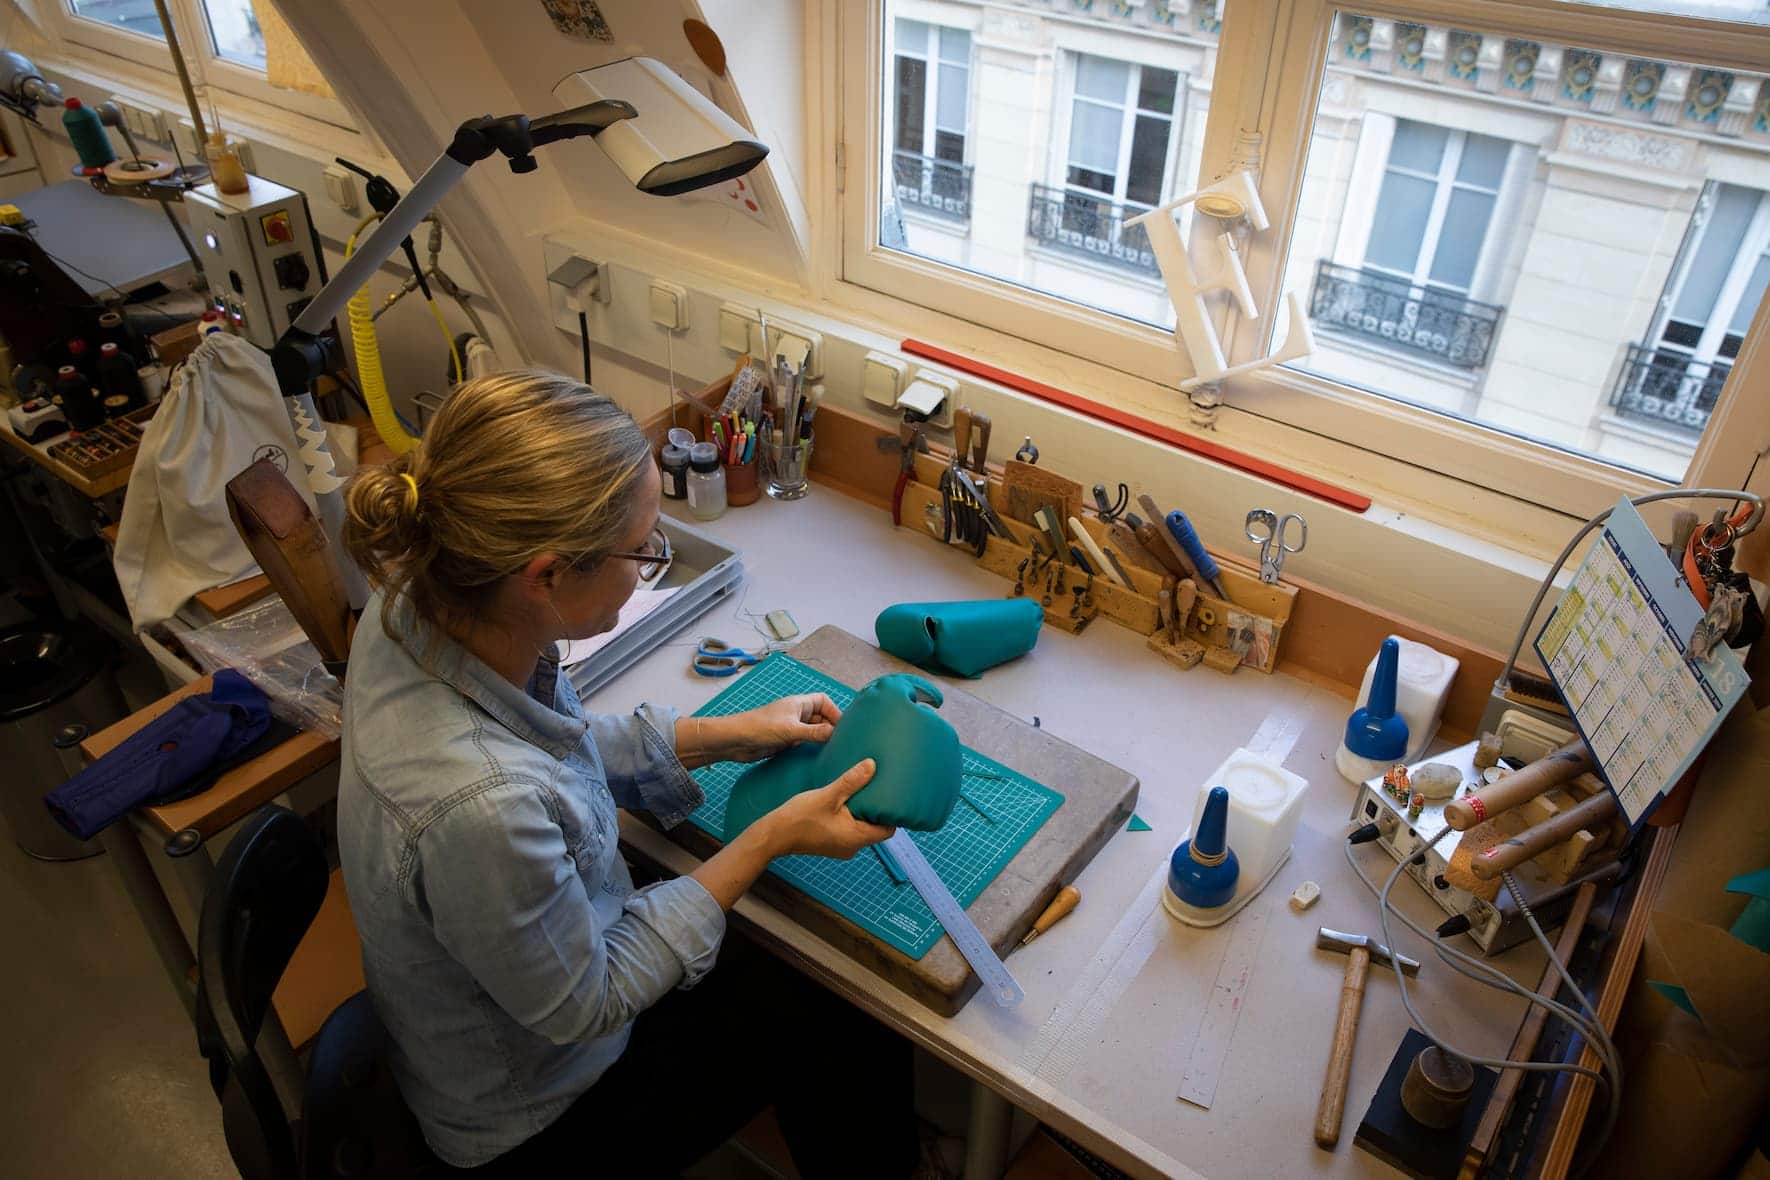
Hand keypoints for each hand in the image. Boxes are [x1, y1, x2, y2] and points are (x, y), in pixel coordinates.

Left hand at [711, 693, 842, 763]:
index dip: (834, 711)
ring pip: (813, 731)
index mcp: (799, 704)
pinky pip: (804, 743)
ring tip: (834, 751)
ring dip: (822, 739)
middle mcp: (797, 714)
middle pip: (820, 717)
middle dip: (831, 727)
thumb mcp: (791, 730)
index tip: (843, 727)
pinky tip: (818, 758)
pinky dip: (812, 748)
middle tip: (842, 742)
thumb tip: (835, 733)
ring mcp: (791, 728)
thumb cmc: (761, 728)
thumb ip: (814, 732)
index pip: (823, 701)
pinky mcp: (786, 741)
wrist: (736, 741)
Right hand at [758, 760, 893, 859]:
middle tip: (880, 788)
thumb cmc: (799, 818)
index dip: (893, 814)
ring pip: (861, 828)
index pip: (888, 830)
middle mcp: (852, 847)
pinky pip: (849, 829)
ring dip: (863, 812)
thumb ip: (851, 781)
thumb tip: (872, 765)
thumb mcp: (827, 796)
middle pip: (875, 828)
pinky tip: (846, 800)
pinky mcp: (830, 843)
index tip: (893, 795)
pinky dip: (851, 816)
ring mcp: (841, 847)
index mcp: (856, 838)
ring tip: (864, 791)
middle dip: (878, 810)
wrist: (772, 836)